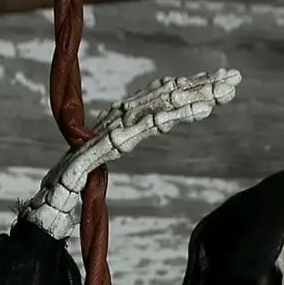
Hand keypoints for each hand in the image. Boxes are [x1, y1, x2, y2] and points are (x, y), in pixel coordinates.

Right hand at [27, 67, 241, 241]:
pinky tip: (179, 113)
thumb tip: (133, 136)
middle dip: (201, 88)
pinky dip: (157, 120)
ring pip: (156, 110)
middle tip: (234, 79)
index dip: (192, 89)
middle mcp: (119, 120)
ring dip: (189, 101)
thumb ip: (121, 146)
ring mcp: (112, 131)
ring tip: (219, 95)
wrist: (49, 205)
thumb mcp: (113, 164)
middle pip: (165, 98)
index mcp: (124, 123)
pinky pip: (136, 132)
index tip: (222, 83)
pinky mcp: (104, 147)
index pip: (164, 100)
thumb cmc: (77, 191)